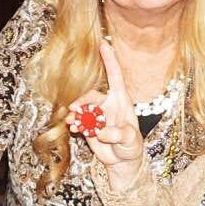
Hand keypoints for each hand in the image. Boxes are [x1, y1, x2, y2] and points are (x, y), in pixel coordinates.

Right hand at [68, 42, 145, 183]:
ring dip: (75, 113)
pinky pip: (78, 120)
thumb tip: (103, 132)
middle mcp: (108, 104)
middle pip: (92, 95)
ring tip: (72, 123)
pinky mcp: (87, 125)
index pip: (116, 76)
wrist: (121, 162)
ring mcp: (96, 114)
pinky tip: (73, 128)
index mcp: (122, 101)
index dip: (110, 60)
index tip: (104, 44)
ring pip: (82, 108)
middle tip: (75, 109)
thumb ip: (119, 135)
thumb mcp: (131, 141)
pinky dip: (74, 122)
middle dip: (82, 100)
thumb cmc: (131, 147)